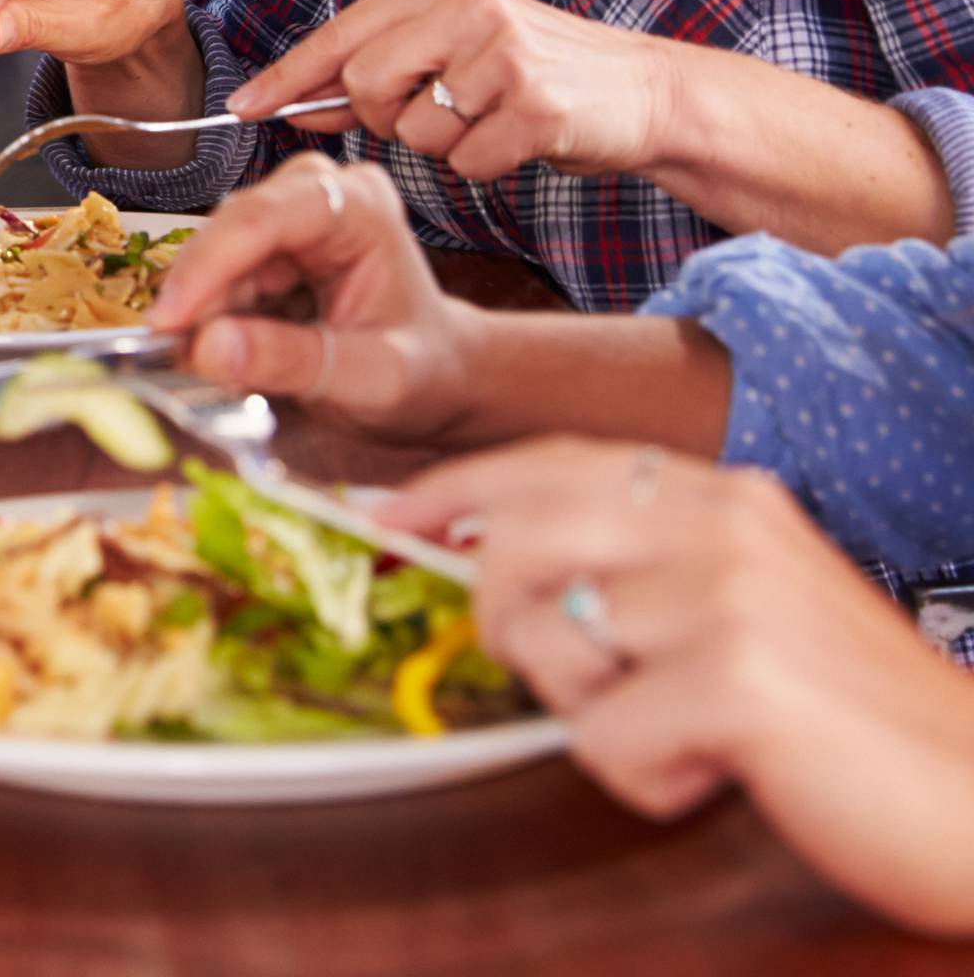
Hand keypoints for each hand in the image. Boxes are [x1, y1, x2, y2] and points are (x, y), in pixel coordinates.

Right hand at [148, 153, 476, 442]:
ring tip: (208, 368)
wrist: (441, 378)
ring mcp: (292, 215)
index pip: (266, 218)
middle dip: (199, 296)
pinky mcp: (269, 245)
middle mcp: (321, 193)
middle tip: (175, 359)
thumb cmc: (424, 373)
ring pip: (216, 255)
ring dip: (201, 313)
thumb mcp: (373, 380)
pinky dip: (209, 320)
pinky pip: (218, 277)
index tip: (166, 322)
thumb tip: (208, 348)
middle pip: (231, 231)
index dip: (208, 266)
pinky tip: (219, 357)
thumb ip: (295, 362)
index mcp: (362, 207)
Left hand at [227, 0, 682, 183]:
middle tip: (437, 113)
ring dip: (445, 145)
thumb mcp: (457, 46)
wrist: (643, 91)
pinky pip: (465, 161)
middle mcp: (467, 7)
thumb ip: (380, 68)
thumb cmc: (536, 74)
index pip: (342, 32)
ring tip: (490, 119)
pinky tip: (519, 139)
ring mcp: (502, 54)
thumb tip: (292, 103)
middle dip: (385, 117)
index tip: (245, 107)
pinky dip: (484, 164)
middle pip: (365, 84)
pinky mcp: (534, 106)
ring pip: (415, 131)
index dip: (289, 75)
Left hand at [383, 440, 973, 935]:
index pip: (551, 464)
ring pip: (548, 641)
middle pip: (516, 540)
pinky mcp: (737, 682)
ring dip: (594, 712)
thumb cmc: (853, 717)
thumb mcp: (751, 604)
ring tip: (683, 728)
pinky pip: (604, 738)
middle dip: (508, 621)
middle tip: (586, 681)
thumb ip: (649, 567)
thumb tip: (504, 564)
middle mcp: (718, 523)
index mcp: (721, 495)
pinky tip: (719, 771)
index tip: (388, 517)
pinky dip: (645, 777)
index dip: (457, 490)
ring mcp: (727, 595)